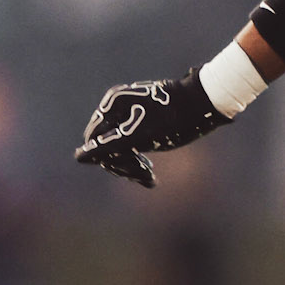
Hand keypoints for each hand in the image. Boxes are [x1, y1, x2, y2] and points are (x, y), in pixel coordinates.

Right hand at [74, 72, 228, 187]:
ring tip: (150, 179)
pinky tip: (150, 178)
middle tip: (146, 177)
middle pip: (105, 144)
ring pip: (118, 147)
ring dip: (131, 166)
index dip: (108, 158)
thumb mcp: (138, 137)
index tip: (132, 170)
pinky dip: (138, 160)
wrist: (205, 104)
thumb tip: (79, 157)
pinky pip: (130, 144)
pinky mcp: (140, 122)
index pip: (94, 139)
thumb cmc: (173, 119)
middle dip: (123, 164)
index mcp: (112, 104)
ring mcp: (128, 114)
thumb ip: (107, 147)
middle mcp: (117, 107)